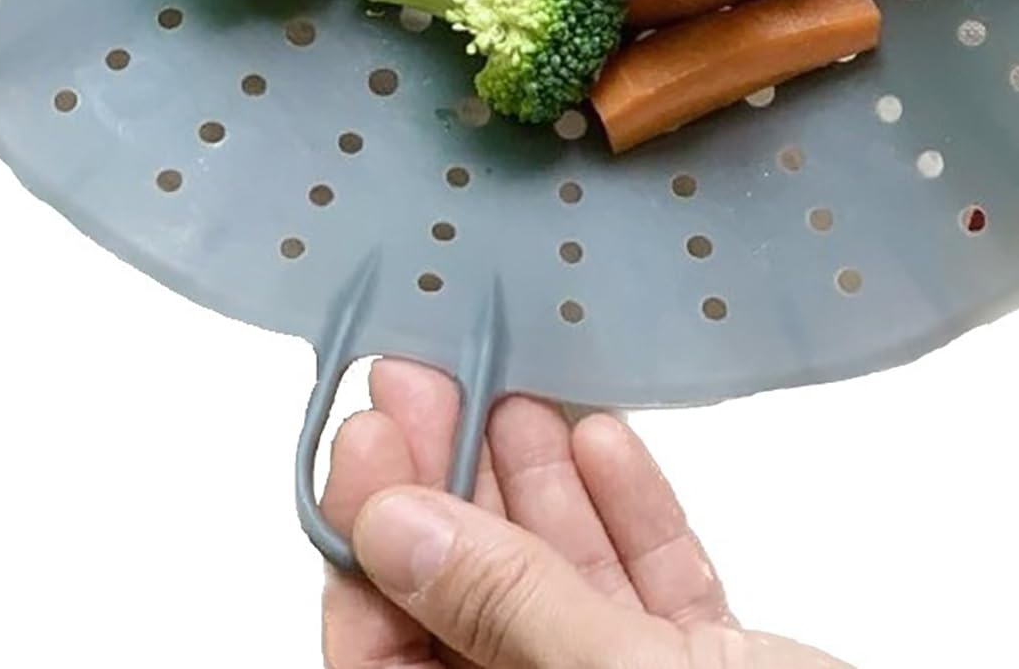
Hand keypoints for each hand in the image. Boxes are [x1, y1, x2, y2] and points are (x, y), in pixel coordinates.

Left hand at [321, 359, 852, 667]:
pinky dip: (628, 509)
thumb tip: (393, 526)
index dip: (367, 537)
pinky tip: (602, 440)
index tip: (371, 431)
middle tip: (429, 376)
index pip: (387, 652)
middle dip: (449, 481)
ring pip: (562, 580)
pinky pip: (650, 583)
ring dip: (536, 478)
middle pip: (470, 599)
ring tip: (510, 385)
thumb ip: (506, 607)